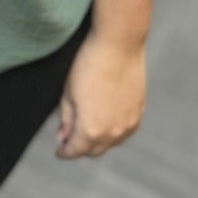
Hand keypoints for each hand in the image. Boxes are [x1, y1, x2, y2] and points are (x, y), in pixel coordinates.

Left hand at [55, 32, 145, 159]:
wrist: (119, 45)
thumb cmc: (89, 64)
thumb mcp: (68, 91)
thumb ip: (66, 118)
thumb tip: (63, 136)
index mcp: (90, 130)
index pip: (75, 150)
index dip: (64, 152)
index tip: (59, 150)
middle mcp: (112, 133)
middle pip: (94, 151)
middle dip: (81, 148)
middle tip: (71, 138)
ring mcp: (128, 125)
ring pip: (111, 143)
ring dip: (98, 140)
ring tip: (88, 127)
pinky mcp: (139, 113)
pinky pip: (124, 132)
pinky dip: (114, 132)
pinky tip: (107, 121)